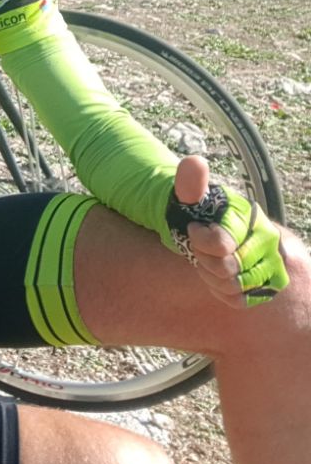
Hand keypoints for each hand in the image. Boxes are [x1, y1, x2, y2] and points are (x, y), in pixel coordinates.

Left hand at [166, 155, 288, 307]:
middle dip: (203, 259)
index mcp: (251, 219)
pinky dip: (221, 291)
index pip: (223, 245)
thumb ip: (190, 182)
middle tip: (198, 246)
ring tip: (205, 259)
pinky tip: (214, 275)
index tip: (194, 228)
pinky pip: (239, 300)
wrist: (208, 226)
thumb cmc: (198, 210)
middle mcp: (269, 243)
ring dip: (210, 276)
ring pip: (234, 286)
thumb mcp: (191, 194)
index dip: (200, 240)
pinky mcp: (267, 286)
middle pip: (228, 269)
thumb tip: (194, 162)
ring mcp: (272, 266)